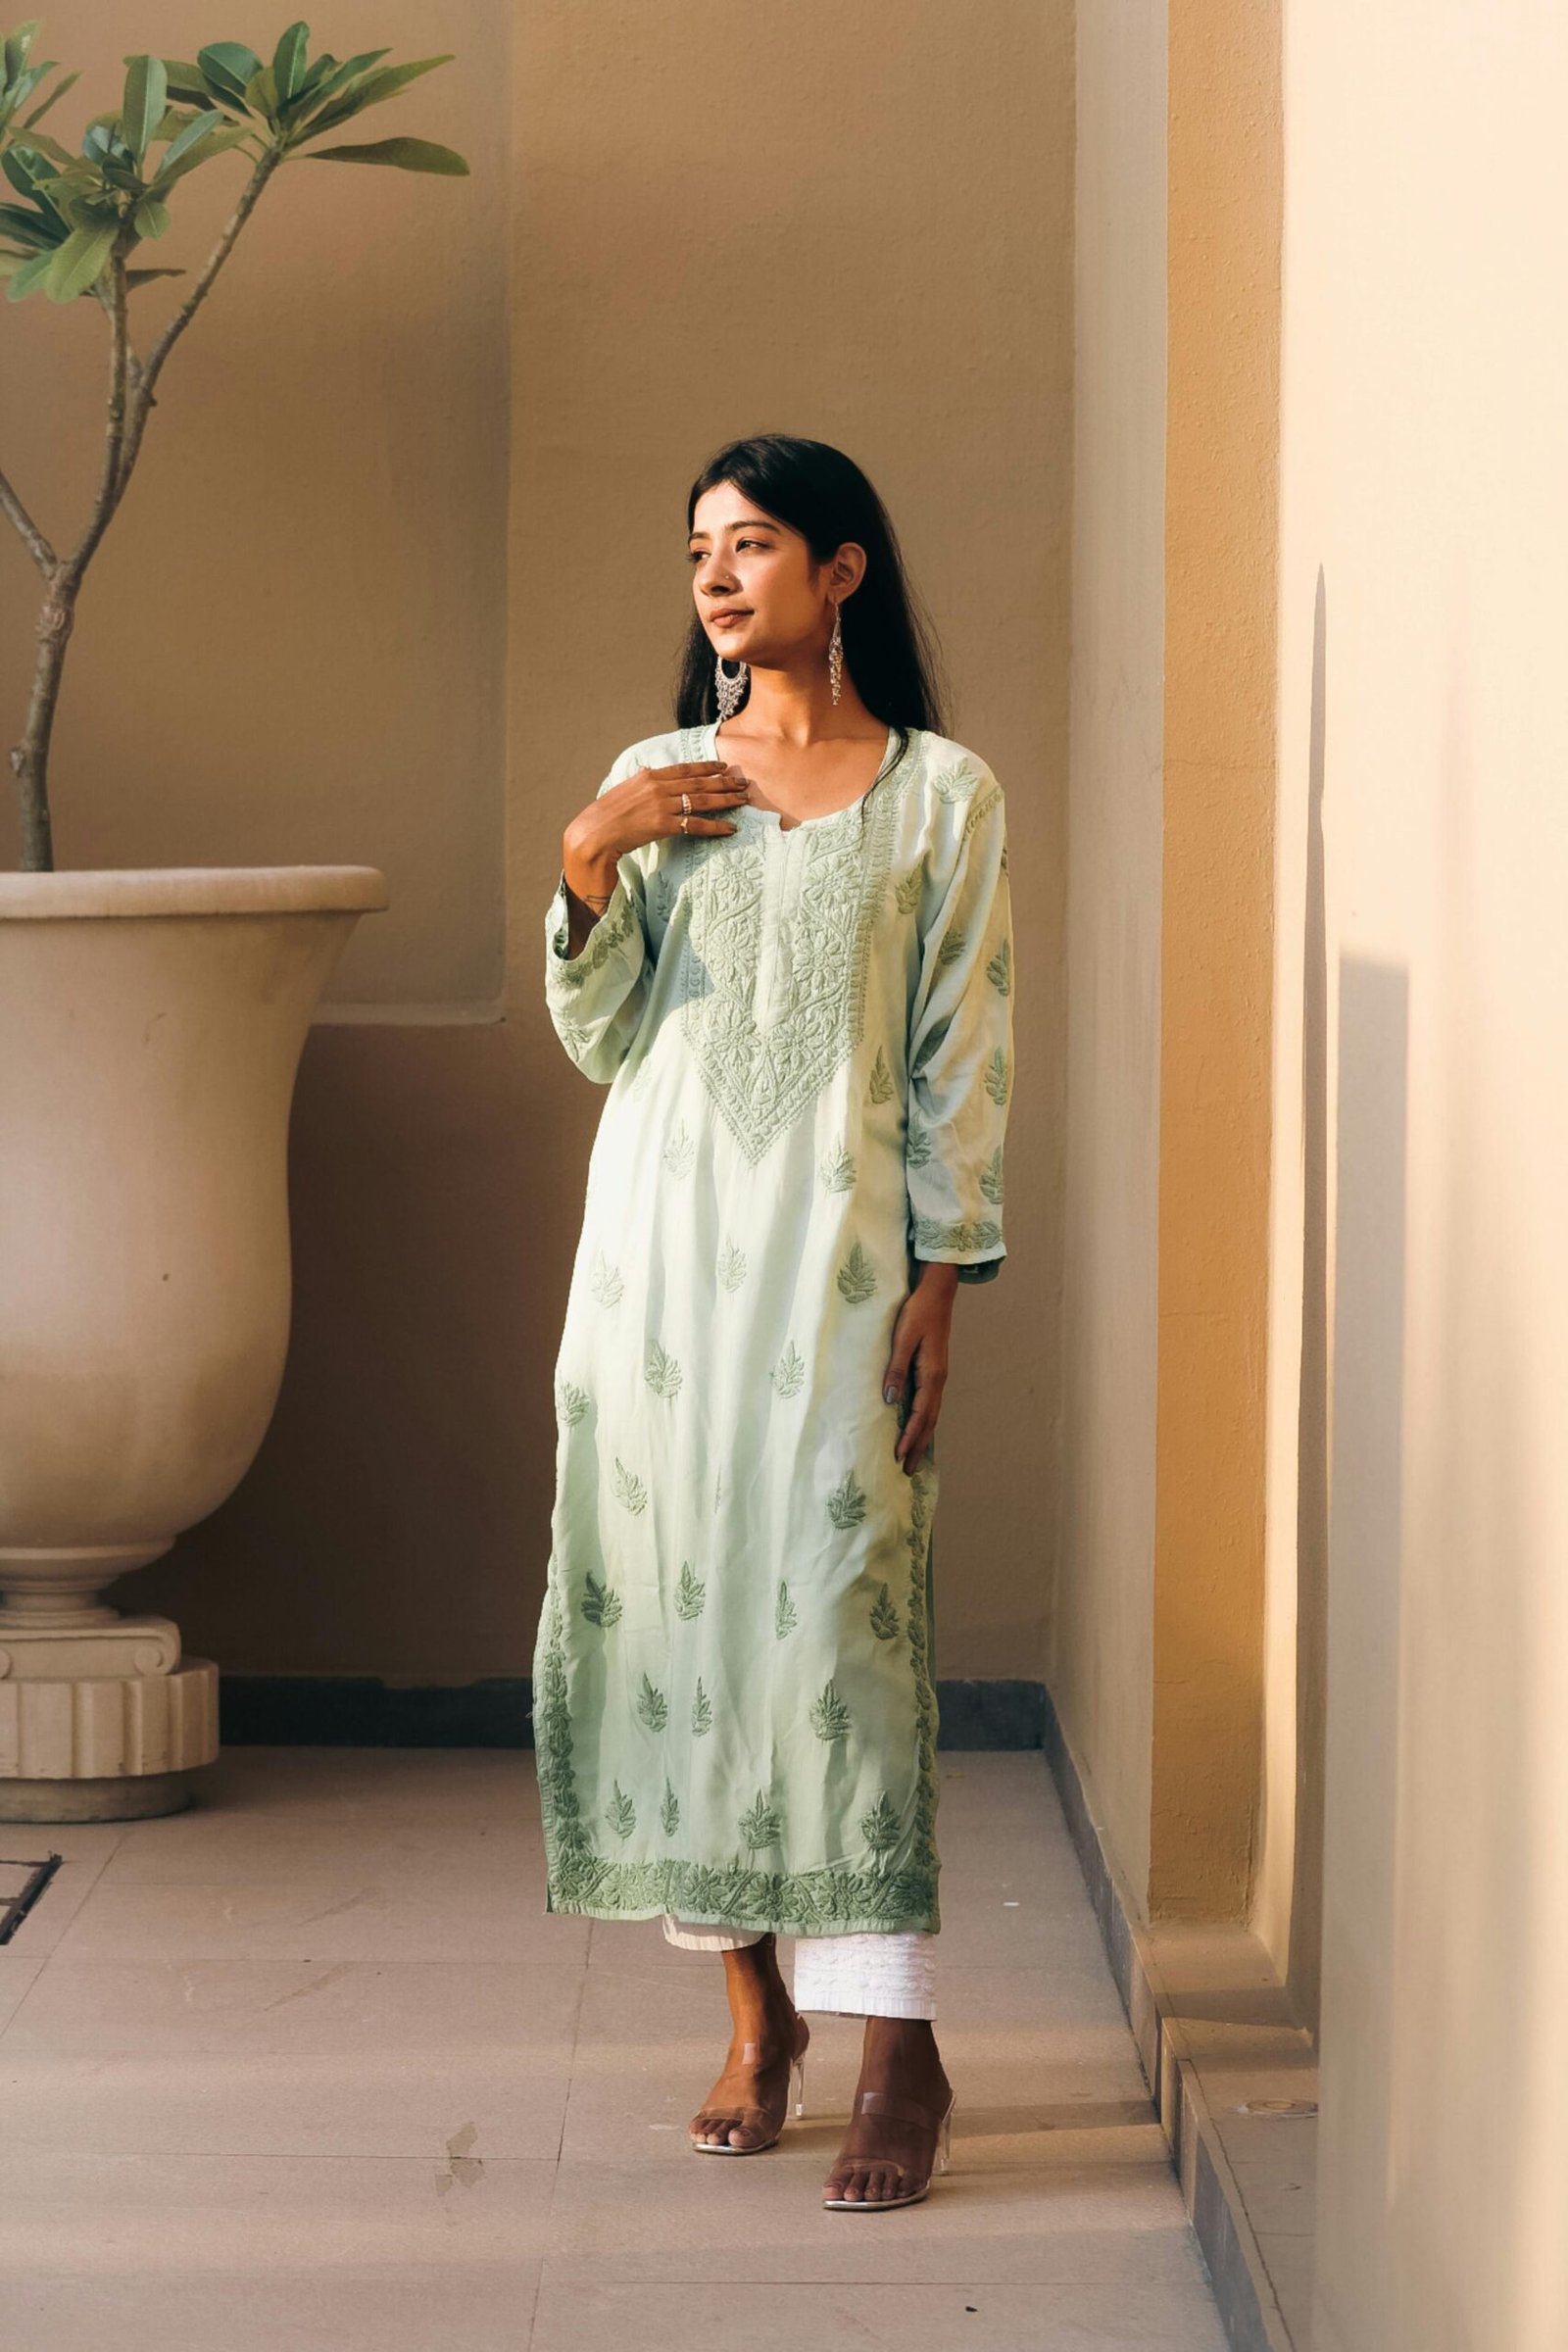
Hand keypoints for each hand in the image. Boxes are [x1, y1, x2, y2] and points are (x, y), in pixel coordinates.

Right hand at [563, 760, 749, 902]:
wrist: (595, 833)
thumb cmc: (606, 815)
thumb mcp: (624, 790)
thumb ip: (640, 781)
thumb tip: (647, 771)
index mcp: (649, 777)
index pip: (685, 769)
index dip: (707, 767)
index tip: (724, 767)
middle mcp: (658, 788)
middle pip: (699, 783)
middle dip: (724, 782)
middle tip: (744, 783)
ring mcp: (661, 806)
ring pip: (702, 801)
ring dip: (726, 800)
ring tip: (743, 801)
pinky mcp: (663, 825)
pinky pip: (695, 825)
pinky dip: (715, 827)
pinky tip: (730, 829)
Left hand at [883, 1263, 957, 1472]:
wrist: (937, 1293)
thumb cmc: (918, 1312)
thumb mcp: (903, 1338)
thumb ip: (896, 1368)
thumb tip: (890, 1399)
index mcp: (931, 1374)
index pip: (921, 1414)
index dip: (910, 1437)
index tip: (900, 1457)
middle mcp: (938, 1379)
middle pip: (929, 1421)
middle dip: (918, 1446)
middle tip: (908, 1470)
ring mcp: (937, 1376)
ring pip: (931, 1415)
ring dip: (922, 1437)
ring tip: (913, 1458)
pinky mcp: (933, 1371)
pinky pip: (930, 1404)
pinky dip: (925, 1422)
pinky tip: (918, 1428)